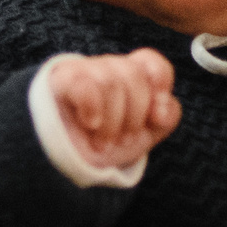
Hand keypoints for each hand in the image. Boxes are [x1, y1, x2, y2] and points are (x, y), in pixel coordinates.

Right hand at [49, 49, 179, 172]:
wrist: (70, 164)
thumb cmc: (107, 143)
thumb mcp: (145, 134)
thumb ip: (166, 116)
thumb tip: (160, 110)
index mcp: (131, 76)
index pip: (151, 63)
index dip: (160, 85)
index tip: (157, 118)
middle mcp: (108, 68)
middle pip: (132, 74)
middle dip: (133, 115)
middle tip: (123, 140)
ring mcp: (83, 71)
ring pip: (109, 82)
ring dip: (111, 123)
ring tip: (103, 143)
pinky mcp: (60, 81)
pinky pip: (83, 84)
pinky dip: (92, 108)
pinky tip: (91, 124)